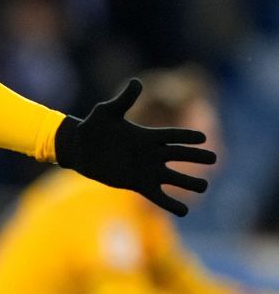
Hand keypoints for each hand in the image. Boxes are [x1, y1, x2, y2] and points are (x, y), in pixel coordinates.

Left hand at [54, 78, 216, 216]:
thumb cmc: (93, 126)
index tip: (203, 137)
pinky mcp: (139, 185)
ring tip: (204, 187)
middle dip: (196, 157)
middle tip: (214, 158)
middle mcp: (151, 153)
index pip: (173, 136)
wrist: (80, 149)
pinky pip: (158, 196)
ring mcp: (147, 170)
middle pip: (179, 155)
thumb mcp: (107, 111)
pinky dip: (171, 204)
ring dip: (188, 183)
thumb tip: (137, 81)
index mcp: (147, 135)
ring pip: (174, 178)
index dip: (187, 136)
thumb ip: (124, 100)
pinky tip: (184, 212)